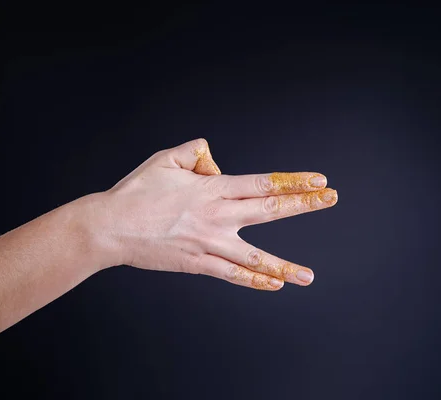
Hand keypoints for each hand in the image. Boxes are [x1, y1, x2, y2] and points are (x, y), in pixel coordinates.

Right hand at [96, 138, 337, 289]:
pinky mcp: (199, 263)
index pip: (263, 183)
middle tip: (330, 199)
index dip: (293, 181)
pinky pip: (233, 274)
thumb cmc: (136, 191)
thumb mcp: (165, 159)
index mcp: (212, 189)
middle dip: (304, 204)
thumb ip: (195, 152)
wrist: (109, 227)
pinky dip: (255, 280)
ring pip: (256, 255)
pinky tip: (274, 284)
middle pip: (270, 210)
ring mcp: (210, 243)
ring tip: (309, 276)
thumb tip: (214, 158)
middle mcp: (218, 216)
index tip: (318, 180)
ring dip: (286, 265)